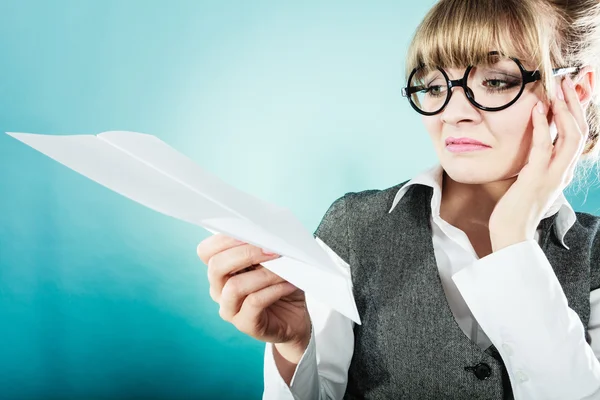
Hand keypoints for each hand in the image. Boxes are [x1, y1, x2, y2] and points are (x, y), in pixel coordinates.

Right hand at [196, 234, 310, 350]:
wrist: (295, 318)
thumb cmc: (281, 285)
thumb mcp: (272, 263)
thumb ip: (263, 248)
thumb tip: (266, 233)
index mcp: (220, 271)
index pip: (206, 251)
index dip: (224, 239)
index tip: (251, 231)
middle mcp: (219, 290)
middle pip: (216, 266)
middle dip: (245, 254)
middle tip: (272, 249)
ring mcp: (229, 310)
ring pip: (235, 286)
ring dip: (263, 274)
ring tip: (284, 270)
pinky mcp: (245, 325)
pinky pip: (254, 302)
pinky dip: (274, 290)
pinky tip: (289, 285)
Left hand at [489, 76, 587, 250]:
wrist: (511, 235)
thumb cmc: (516, 209)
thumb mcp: (529, 181)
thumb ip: (536, 162)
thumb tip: (535, 143)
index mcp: (563, 171)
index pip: (579, 136)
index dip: (579, 111)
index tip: (572, 90)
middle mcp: (563, 172)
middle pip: (582, 131)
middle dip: (577, 103)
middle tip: (568, 80)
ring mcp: (552, 176)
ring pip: (571, 137)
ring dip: (566, 110)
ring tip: (558, 88)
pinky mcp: (536, 179)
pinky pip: (544, 148)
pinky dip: (543, 126)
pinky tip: (538, 110)